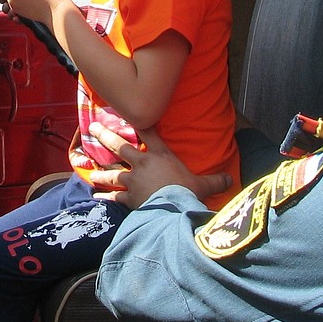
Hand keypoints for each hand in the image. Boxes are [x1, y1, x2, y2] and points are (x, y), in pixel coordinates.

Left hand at [86, 122, 231, 208]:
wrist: (172, 210)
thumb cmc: (187, 192)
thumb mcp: (204, 185)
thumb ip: (216, 181)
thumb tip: (231, 179)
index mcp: (161, 156)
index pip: (149, 133)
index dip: (139, 122)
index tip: (128, 111)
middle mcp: (143, 164)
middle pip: (119, 147)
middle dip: (105, 137)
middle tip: (92, 128)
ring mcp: (133, 181)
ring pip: (112, 173)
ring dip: (101, 172)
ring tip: (90, 171)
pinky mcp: (129, 198)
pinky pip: (115, 196)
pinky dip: (106, 196)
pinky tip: (97, 196)